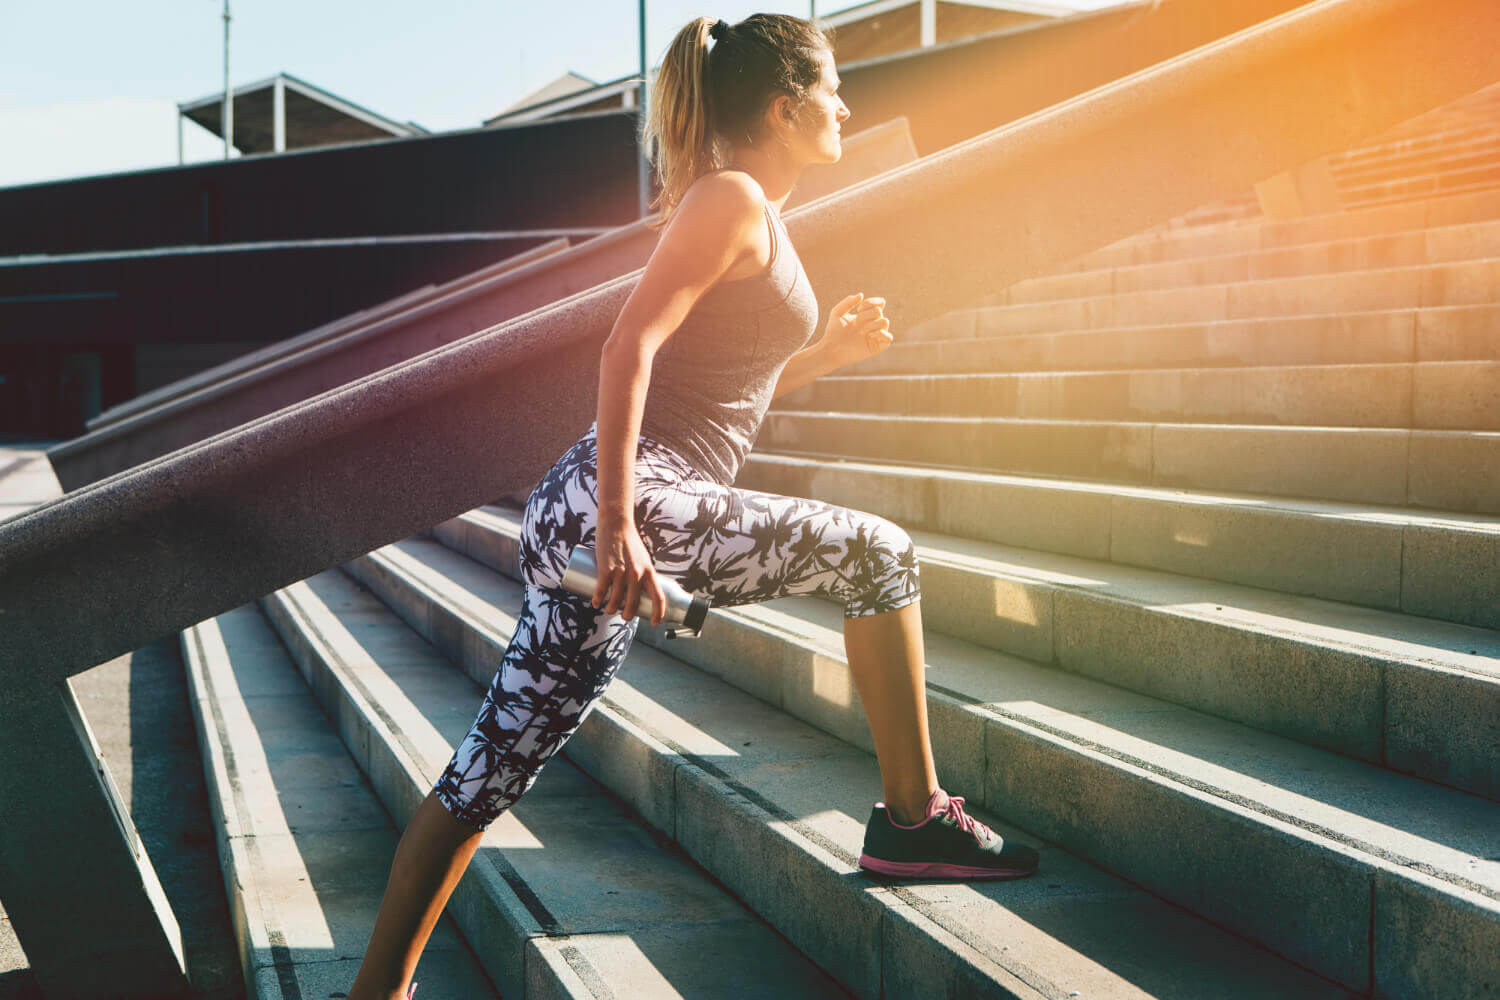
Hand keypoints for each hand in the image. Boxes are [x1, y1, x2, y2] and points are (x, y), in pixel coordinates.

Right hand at [591, 511, 668, 626]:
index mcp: (649, 572)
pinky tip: (596, 603)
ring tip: (608, 609)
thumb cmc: (630, 542)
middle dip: (628, 615)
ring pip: (616, 600)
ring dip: (610, 609)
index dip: (658, 613)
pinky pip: (602, 590)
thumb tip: (638, 591)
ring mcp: (621, 572)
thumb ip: (642, 573)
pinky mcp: (606, 569)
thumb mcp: (643, 558)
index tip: (654, 622)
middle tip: (624, 616)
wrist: (617, 524)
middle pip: (633, 604)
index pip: (658, 598)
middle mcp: (637, 574)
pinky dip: (598, 600)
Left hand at [822, 292, 892, 367]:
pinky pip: (889, 338)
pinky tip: (870, 335)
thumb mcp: (837, 313)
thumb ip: (848, 301)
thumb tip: (861, 295)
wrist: (831, 349)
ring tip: (861, 331)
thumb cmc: (833, 332)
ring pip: (885, 322)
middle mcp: (873, 324)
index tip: (859, 309)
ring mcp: (876, 336)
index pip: (880, 303)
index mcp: (866, 315)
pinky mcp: (877, 347)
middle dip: (866, 315)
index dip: (872, 302)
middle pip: (879, 311)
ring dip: (871, 324)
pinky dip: (881, 333)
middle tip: (856, 323)